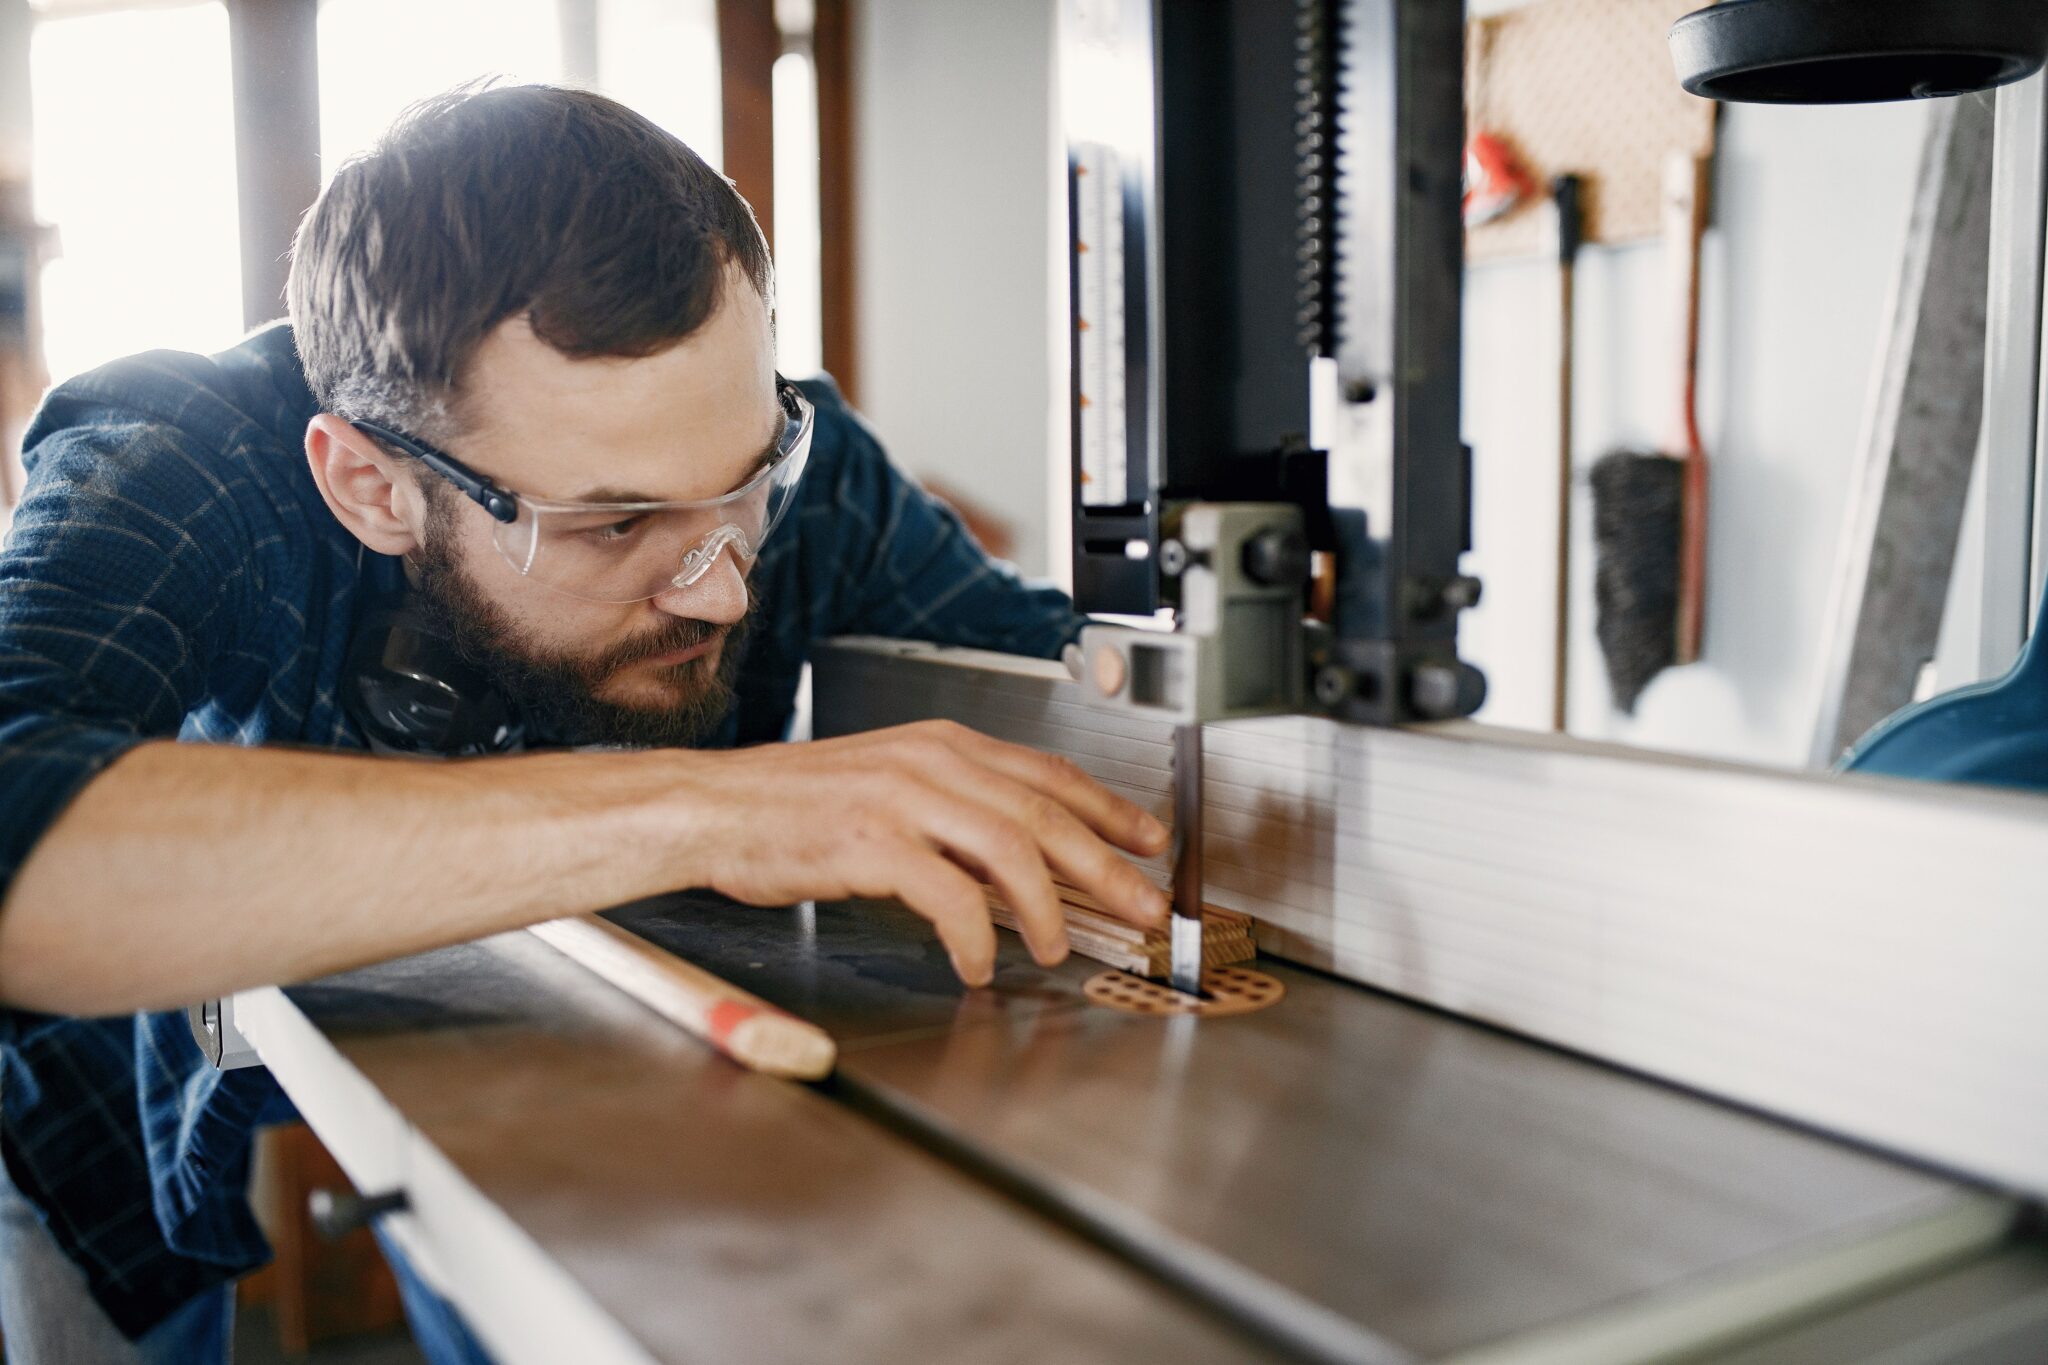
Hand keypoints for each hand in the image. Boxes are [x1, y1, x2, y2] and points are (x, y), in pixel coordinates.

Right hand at [681, 721, 1171, 984]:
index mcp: (942, 744)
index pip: (1048, 771)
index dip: (1108, 807)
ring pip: (1009, 847)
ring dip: (1046, 905)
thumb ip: (954, 814)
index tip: (1150, 839)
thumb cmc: (793, 807)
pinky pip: (946, 894)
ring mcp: (901, 798)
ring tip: (1057, 948)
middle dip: (1106, 863)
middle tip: (1143, 906)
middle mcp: (931, 761)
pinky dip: (973, 935)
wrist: (712, 809)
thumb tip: (1020, 864)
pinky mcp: (868, 841)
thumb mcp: (889, 788)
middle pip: (1045, 811)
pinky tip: (978, 963)